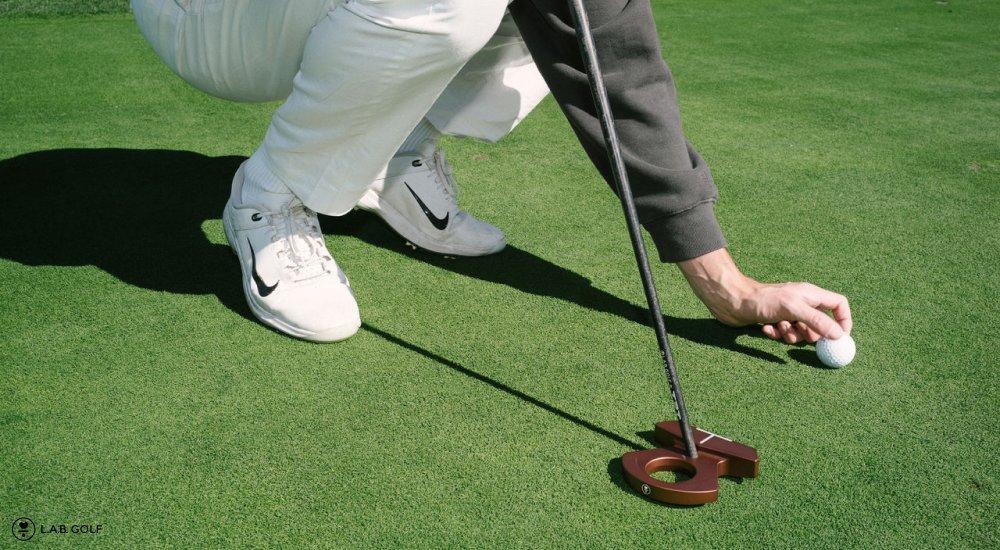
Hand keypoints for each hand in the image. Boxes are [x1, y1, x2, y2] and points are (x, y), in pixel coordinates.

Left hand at [677, 249, 851, 343]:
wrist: (731, 301)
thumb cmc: (762, 300)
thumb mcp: (794, 309)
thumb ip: (818, 321)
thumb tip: (839, 335)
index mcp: (810, 295)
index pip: (838, 304)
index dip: (844, 320)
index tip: (840, 338)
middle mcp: (801, 303)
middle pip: (819, 324)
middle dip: (810, 333)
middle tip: (799, 333)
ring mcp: (787, 313)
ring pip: (801, 332)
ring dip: (790, 335)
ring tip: (778, 327)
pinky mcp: (773, 322)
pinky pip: (783, 335)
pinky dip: (776, 334)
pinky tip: (766, 328)